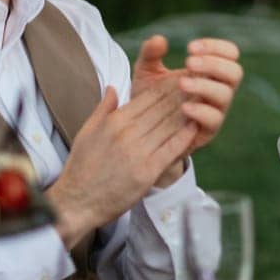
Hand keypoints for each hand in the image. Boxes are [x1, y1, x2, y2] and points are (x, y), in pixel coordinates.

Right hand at [45, 76, 196, 248]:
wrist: (77, 202)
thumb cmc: (81, 167)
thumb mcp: (87, 131)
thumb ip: (103, 108)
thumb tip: (113, 87)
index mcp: (114, 121)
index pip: (147, 97)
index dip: (167, 86)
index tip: (181, 76)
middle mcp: (127, 134)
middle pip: (162, 108)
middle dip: (182, 94)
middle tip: (200, 81)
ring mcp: (138, 153)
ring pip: (169, 126)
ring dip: (187, 111)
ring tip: (202, 99)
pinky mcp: (147, 172)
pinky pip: (170, 149)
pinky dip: (184, 136)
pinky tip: (195, 126)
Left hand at [132, 35, 243, 181]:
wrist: (140, 130)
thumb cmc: (149, 97)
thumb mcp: (146, 72)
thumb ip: (150, 54)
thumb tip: (159, 39)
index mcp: (209, 71)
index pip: (230, 53)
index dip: (216, 47)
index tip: (190, 47)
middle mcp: (216, 90)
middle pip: (235, 72)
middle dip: (214, 64)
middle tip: (189, 62)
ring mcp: (214, 110)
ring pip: (226, 95)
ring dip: (206, 85)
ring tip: (181, 83)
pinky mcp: (206, 131)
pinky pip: (214, 120)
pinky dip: (201, 111)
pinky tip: (183, 107)